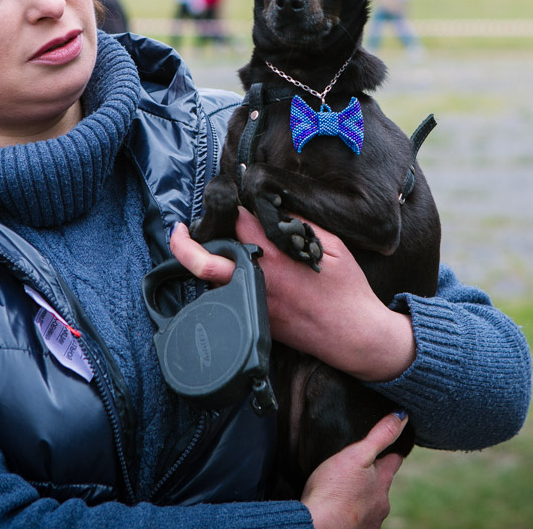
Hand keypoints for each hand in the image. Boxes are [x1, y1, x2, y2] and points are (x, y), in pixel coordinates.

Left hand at [168, 212, 415, 381]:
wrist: (354, 337)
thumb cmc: (347, 289)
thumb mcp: (332, 245)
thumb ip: (302, 222)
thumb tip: (277, 204)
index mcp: (275, 256)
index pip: (237, 221)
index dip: (230, 205)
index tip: (227, 196)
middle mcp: (257, 279)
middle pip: (204, 259)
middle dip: (184, 243)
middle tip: (178, 230)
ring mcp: (252, 303)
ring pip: (212, 280)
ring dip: (207, 262)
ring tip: (206, 246)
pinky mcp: (254, 321)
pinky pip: (227, 298)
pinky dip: (224, 283)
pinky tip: (231, 272)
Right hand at [301, 412, 406, 528]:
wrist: (317, 528)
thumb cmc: (333, 491)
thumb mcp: (356, 455)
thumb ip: (380, 436)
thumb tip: (402, 416)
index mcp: (383, 481)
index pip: (395, 460)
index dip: (390, 452)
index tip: (386, 448)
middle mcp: (381, 503)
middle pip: (382, 484)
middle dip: (374, 477)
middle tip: (358, 468)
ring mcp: (371, 521)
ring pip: (371, 503)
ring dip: (362, 496)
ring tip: (346, 489)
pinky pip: (358, 519)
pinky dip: (352, 512)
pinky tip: (339, 508)